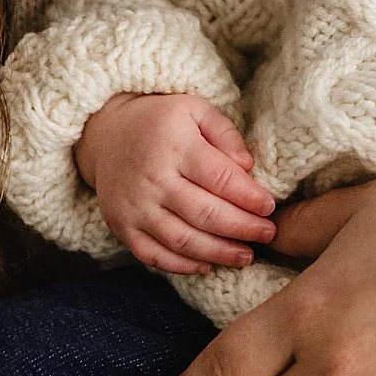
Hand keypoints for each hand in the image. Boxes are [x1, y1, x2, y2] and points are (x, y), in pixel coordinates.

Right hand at [74, 93, 275, 275]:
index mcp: (174, 146)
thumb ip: (225, 133)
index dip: (249, 197)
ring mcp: (135, 207)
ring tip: (246, 255)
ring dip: (219, 253)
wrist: (106, 135)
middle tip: (267, 234)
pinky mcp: (122, 227)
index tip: (270, 207)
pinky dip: (183, 266)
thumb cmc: (160, 122)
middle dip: (242, 228)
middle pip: (205, 214)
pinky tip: (208, 265)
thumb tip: (247, 165)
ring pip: (183, 240)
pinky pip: (154, 256)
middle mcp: (152, 179)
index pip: (219, 178)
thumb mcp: (194, 109)